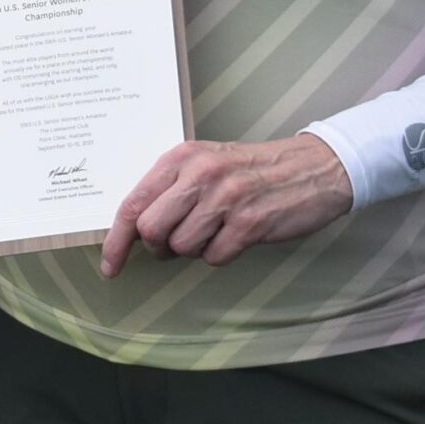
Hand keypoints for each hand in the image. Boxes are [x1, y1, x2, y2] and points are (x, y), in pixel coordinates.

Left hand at [100, 134, 355, 277]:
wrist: (314, 167)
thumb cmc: (252, 170)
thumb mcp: (206, 164)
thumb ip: (170, 188)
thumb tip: (134, 229)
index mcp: (182, 157)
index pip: (133, 204)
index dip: (116, 241)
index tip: (110, 266)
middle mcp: (200, 174)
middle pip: (151, 230)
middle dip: (158, 247)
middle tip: (174, 244)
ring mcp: (226, 198)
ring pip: (182, 247)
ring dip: (193, 250)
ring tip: (215, 230)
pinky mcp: (251, 223)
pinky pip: (215, 257)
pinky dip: (220, 254)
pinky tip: (236, 235)